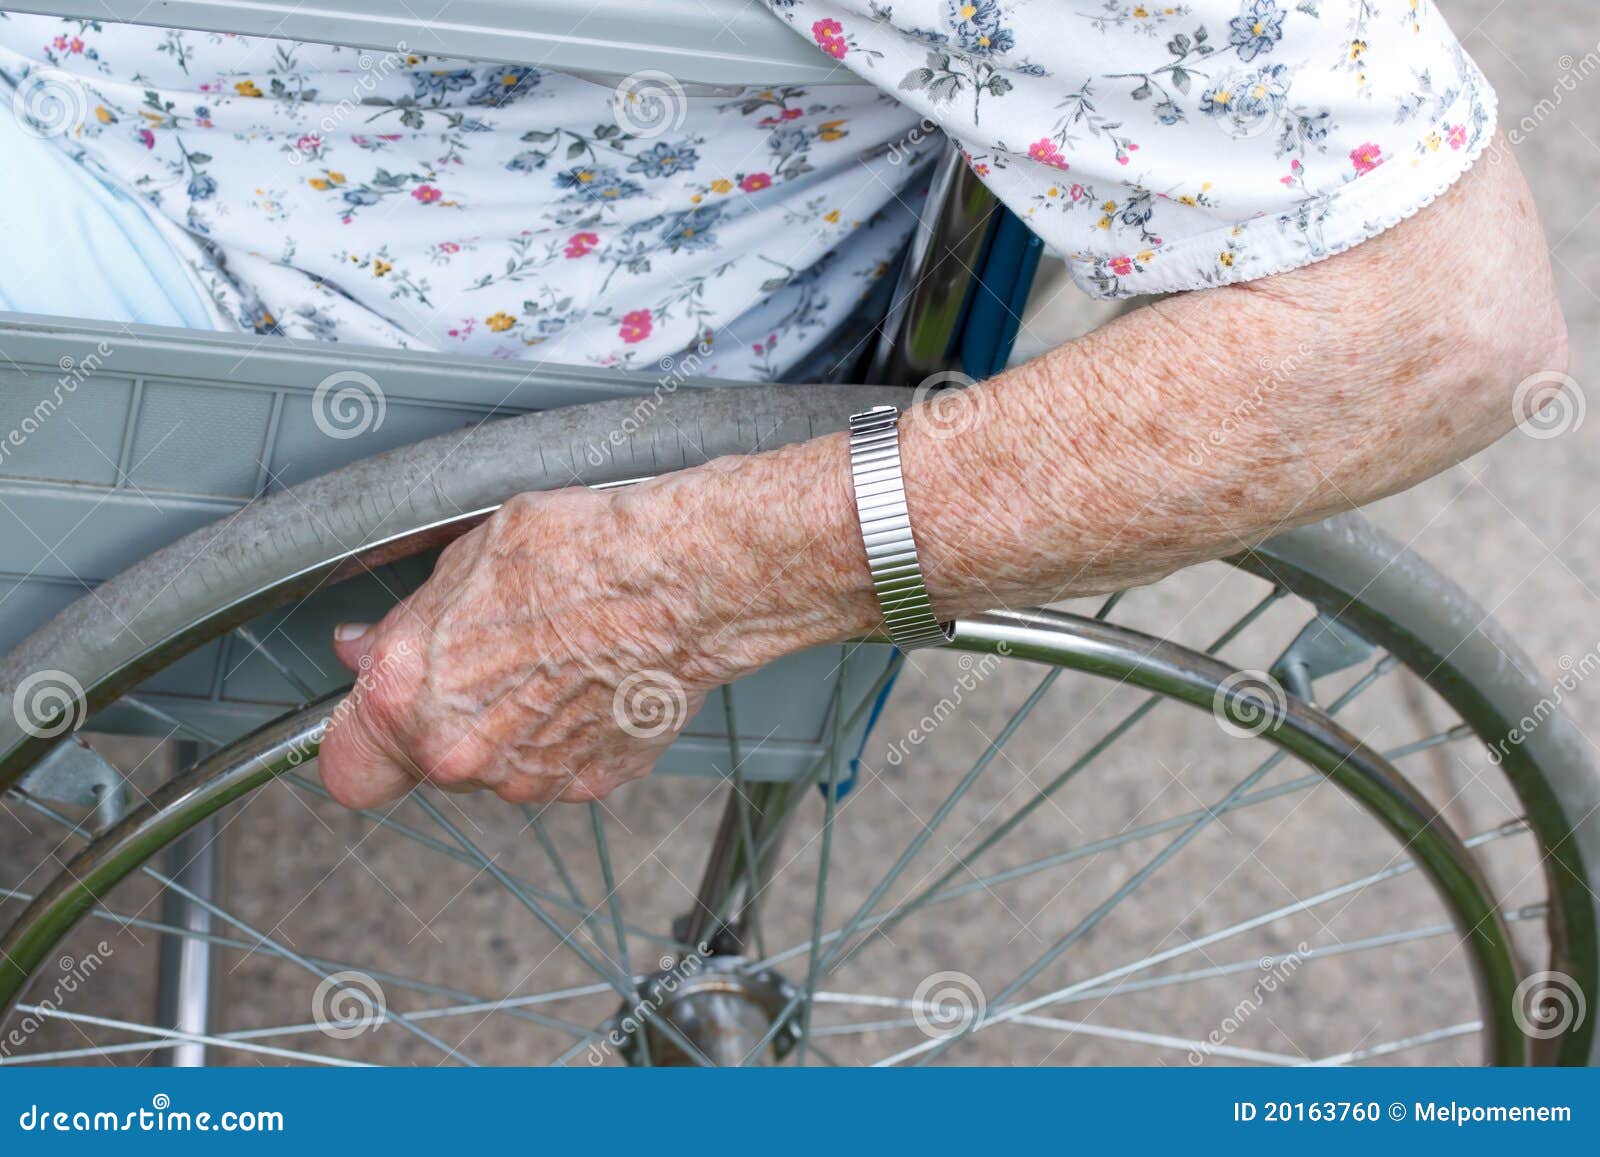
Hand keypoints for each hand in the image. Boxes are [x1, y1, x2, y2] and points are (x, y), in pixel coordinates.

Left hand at [317, 447, 876, 808]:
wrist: (690, 581)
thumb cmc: (589, 555)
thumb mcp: (469, 558)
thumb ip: (407, 625)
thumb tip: (369, 650)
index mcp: (415, 699)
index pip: (344, 767)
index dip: (355, 735)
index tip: (371, 712)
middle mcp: (467, 756)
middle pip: (426, 760)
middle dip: (445, 713)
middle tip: (486, 651)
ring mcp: (533, 777)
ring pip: (495, 763)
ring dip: (509, 721)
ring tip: (550, 653)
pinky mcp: (593, 781)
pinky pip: (555, 763)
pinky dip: (564, 730)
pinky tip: (587, 674)